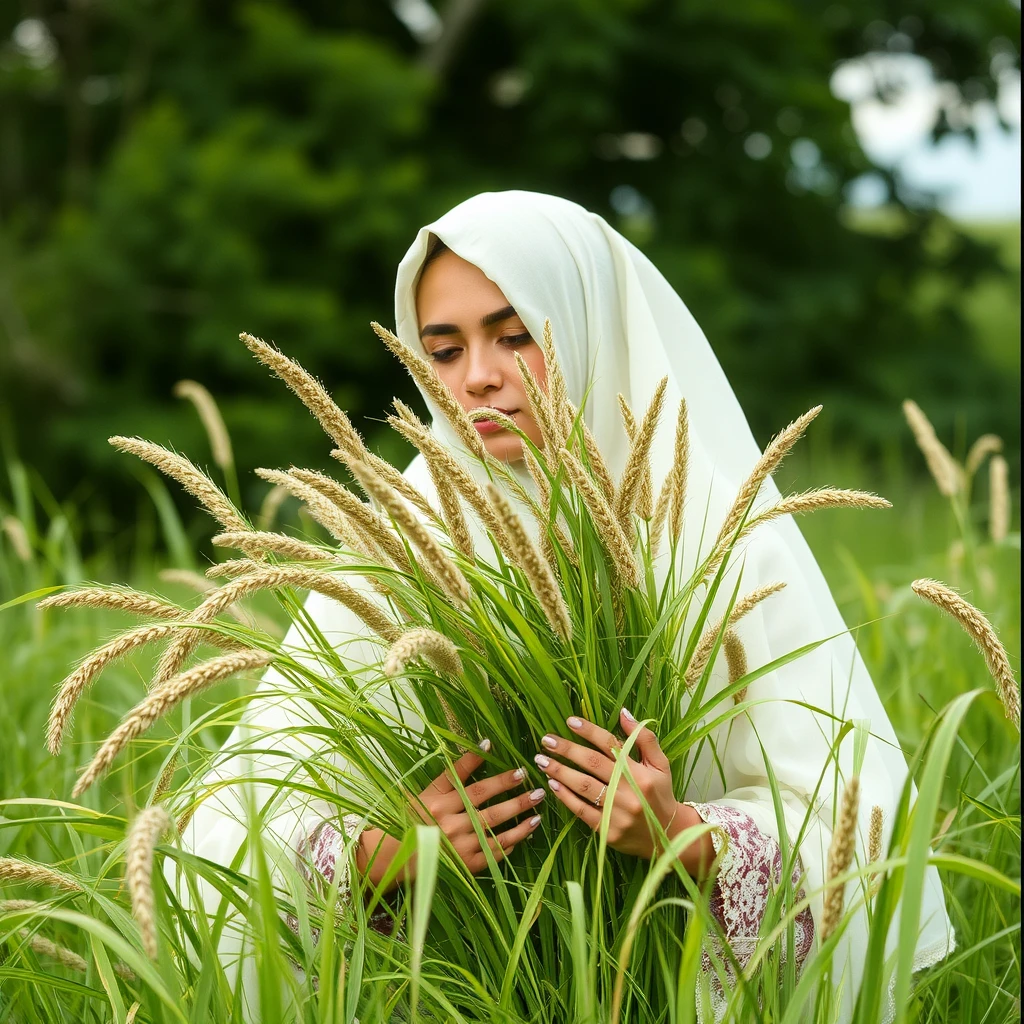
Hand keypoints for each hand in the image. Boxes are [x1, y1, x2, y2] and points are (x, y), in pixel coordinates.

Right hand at [356, 739, 544, 891]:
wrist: (396, 856)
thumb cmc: (413, 816)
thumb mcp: (428, 790)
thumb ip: (455, 770)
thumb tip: (484, 742)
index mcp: (437, 804)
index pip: (473, 788)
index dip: (498, 779)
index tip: (519, 770)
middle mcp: (448, 826)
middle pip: (489, 810)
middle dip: (516, 798)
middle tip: (536, 787)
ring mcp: (458, 848)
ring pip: (496, 833)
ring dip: (520, 821)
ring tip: (538, 810)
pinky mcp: (466, 866)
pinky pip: (494, 853)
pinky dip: (511, 842)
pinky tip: (526, 832)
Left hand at [533, 707, 683, 860]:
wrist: (670, 837)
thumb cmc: (660, 793)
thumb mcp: (660, 764)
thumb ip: (643, 738)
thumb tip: (623, 712)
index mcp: (641, 773)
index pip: (611, 745)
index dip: (589, 731)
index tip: (570, 721)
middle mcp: (629, 792)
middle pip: (593, 764)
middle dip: (567, 750)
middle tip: (547, 740)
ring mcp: (618, 813)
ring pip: (584, 787)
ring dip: (560, 772)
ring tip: (542, 760)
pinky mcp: (608, 831)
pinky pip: (582, 811)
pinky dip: (565, 797)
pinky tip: (551, 784)